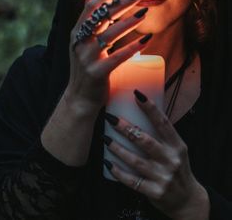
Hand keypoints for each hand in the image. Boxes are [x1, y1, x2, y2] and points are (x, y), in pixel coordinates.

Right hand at [66, 0, 152, 113]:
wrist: (79, 97)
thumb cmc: (85, 67)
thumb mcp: (82, 41)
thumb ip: (87, 19)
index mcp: (77, 32)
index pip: (91, 6)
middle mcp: (79, 42)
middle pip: (102, 16)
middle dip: (122, 2)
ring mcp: (87, 57)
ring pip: (110, 34)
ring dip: (129, 22)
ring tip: (144, 12)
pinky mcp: (97, 72)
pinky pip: (117, 57)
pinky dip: (133, 48)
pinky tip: (146, 40)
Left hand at [104, 90, 209, 219]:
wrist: (187, 199)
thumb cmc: (177, 168)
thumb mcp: (177, 149)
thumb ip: (162, 135)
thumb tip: (141, 112)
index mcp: (177, 145)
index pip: (163, 123)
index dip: (150, 108)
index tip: (137, 94)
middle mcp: (171, 160)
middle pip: (145, 141)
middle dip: (126, 128)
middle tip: (111, 118)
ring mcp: (163, 177)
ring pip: (136, 161)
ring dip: (118, 149)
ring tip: (105, 138)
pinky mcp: (155, 192)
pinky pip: (132, 181)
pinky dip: (119, 172)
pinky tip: (108, 164)